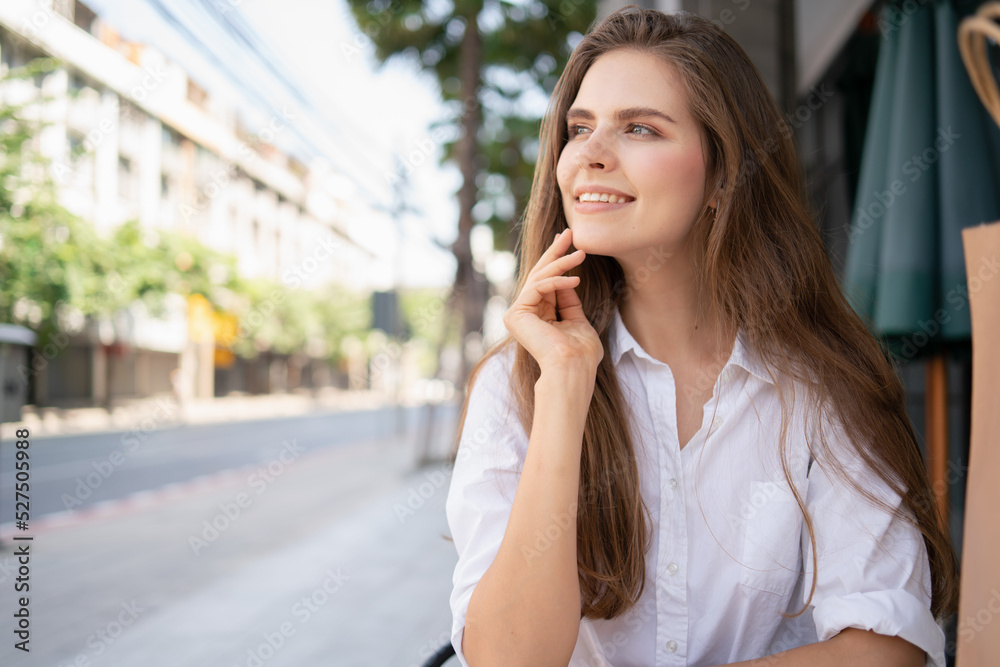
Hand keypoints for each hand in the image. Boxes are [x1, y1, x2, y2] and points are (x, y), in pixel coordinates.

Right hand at [503, 228, 603, 375]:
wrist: (573, 367)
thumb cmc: (580, 352)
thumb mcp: (577, 320)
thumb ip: (569, 302)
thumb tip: (569, 279)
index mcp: (537, 317)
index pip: (546, 282)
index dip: (557, 261)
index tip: (570, 242)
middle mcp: (524, 314)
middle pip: (538, 275)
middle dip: (554, 252)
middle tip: (568, 232)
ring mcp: (517, 314)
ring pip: (539, 278)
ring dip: (561, 262)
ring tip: (581, 254)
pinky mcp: (516, 314)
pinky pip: (538, 287)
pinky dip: (557, 280)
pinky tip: (575, 279)